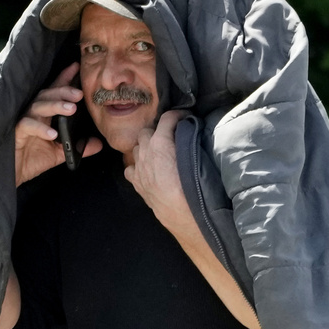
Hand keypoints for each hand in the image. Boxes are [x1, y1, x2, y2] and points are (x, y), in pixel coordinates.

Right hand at [13, 62, 101, 185]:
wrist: (12, 175)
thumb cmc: (32, 159)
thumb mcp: (60, 153)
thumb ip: (78, 147)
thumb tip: (99, 144)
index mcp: (44, 114)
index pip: (55, 92)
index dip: (64, 78)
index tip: (77, 67)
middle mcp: (34, 114)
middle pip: (47, 95)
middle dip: (64, 91)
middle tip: (80, 94)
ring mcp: (23, 121)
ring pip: (38, 106)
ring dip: (55, 105)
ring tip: (72, 109)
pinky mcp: (15, 133)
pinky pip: (27, 126)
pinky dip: (41, 128)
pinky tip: (53, 134)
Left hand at [124, 110, 195, 237]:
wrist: (184, 213)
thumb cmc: (195, 185)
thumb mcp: (198, 155)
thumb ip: (191, 139)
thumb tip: (193, 129)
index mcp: (161, 141)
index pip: (167, 117)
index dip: (178, 115)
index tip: (186, 117)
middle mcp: (146, 151)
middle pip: (146, 131)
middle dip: (158, 131)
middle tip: (171, 137)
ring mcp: (139, 167)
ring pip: (136, 148)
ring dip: (146, 147)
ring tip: (159, 153)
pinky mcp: (137, 183)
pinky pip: (130, 169)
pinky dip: (137, 166)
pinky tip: (147, 170)